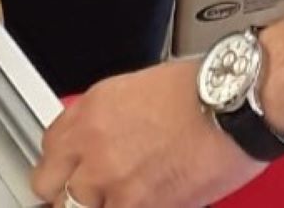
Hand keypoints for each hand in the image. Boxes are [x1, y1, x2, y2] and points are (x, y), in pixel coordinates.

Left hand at [32, 60, 265, 207]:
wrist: (234, 104)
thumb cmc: (202, 90)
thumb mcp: (137, 88)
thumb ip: (107, 119)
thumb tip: (100, 140)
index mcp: (91, 110)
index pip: (48, 148)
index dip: (60, 163)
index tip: (68, 171)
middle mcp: (93, 145)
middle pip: (49, 186)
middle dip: (65, 192)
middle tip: (84, 194)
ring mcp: (113, 180)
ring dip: (97, 204)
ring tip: (120, 197)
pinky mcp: (140, 205)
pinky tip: (142, 200)